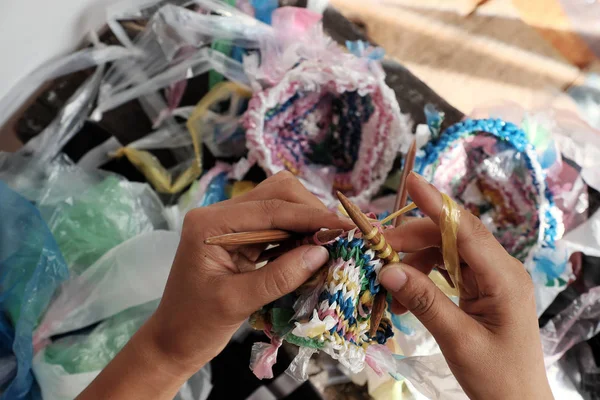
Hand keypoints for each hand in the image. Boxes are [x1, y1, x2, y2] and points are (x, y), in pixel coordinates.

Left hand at [78, 171, 351, 399]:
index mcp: (210, 223)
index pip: (269, 209)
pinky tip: (311, 248)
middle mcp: (219, 214)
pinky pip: (275, 225)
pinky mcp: (239, 237)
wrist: (173, 341)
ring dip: (306, 221)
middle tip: (338, 236)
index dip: (310, 216)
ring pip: (278, 205)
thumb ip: (280, 276)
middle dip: (310, 211)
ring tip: (329, 242)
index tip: (344, 226)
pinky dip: (296, 234)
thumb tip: (321, 252)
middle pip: (276, 193)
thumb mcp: (237, 302)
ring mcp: (229, 223)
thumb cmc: (195, 324)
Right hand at [380, 173, 552, 399]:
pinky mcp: (481, 291)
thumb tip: (387, 268)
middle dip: (411, 239)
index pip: (466, 229)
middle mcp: (499, 270)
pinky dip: (422, 277)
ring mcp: (490, 280)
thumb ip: (424, 300)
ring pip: (446, 253)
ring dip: (413, 261)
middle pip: (451, 237)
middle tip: (375, 247)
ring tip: (386, 282)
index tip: (410, 181)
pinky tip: (402, 294)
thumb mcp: (458, 339)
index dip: (437, 204)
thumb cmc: (497, 377)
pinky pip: (447, 272)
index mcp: (504, 277)